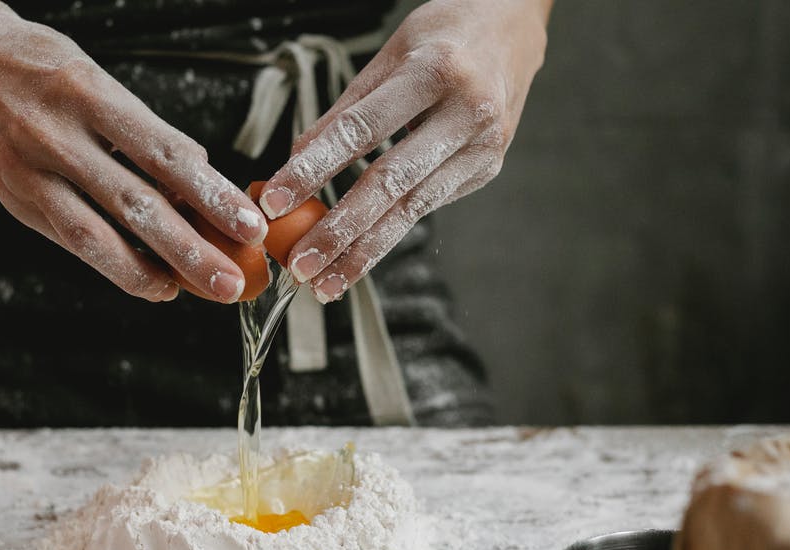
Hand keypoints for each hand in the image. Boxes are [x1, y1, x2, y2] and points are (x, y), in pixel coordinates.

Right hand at [0, 10, 267, 302]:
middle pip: (136, 204)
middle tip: (230, 280)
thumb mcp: (100, 82)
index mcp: (90, 94)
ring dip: (150, 270)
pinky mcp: (14, 199)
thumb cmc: (45, 70)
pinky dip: (115, 265)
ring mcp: (29, 171)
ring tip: (191, 291)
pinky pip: (72, 242)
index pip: (165, 154)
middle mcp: (57, 135)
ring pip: (96, 236)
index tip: (250, 225)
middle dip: (190, 249)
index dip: (212, 194)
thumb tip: (199, 180)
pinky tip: (151, 281)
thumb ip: (145, 133)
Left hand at [257, 0, 549, 302]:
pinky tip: (358, 257)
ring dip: (363, 252)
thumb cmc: (442, 36)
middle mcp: (467, 113)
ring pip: (411, 210)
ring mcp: (483, 147)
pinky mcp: (486, 169)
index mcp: (435, 72)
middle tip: (300, 265)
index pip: (360, 131)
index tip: (275, 201)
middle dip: (339, 231)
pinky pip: (426, 206)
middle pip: (390, 183)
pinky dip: (388, 233)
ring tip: (325, 283)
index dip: (314, 170)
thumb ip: (344, 112)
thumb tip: (295, 161)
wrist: (514, 27)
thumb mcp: (388, 56)